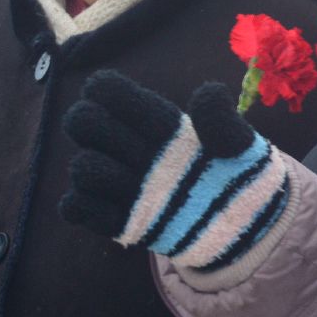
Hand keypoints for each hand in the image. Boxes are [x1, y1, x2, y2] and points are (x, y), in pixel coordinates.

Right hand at [59, 72, 289, 271]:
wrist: (241, 226)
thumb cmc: (239, 176)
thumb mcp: (240, 145)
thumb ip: (222, 121)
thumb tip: (208, 92)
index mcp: (155, 123)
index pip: (108, 90)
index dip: (106, 91)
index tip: (124, 107)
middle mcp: (129, 148)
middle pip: (81, 121)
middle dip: (94, 128)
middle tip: (132, 152)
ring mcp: (118, 184)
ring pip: (81, 166)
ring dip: (103, 174)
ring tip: (139, 189)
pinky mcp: (113, 219)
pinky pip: (75, 206)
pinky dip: (88, 208)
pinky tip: (122, 213)